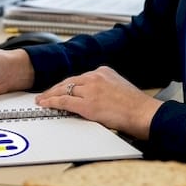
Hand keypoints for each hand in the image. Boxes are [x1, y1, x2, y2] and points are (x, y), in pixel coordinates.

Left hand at [35, 66, 161, 139]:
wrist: (144, 113)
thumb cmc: (136, 106)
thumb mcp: (119, 87)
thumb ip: (105, 88)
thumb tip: (95, 97)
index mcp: (103, 71)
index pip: (79, 77)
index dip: (67, 84)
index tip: (60, 88)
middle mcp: (95, 77)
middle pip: (69, 81)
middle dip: (55, 88)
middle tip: (45, 93)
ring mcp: (90, 90)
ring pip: (63, 90)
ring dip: (50, 95)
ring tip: (42, 99)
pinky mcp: (87, 104)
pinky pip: (64, 101)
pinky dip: (52, 101)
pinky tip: (46, 103)